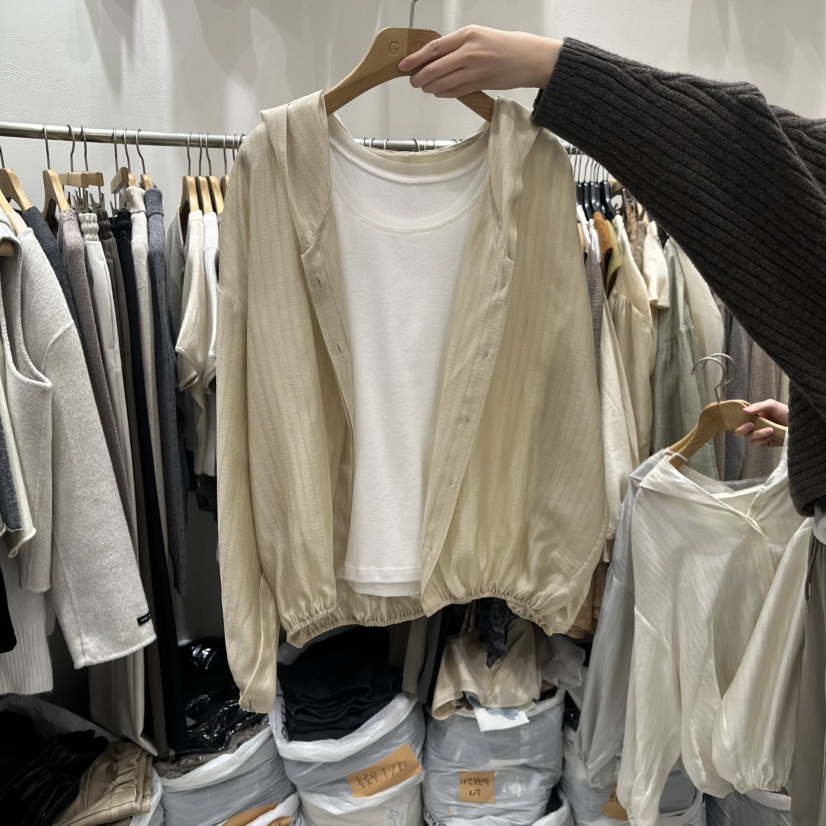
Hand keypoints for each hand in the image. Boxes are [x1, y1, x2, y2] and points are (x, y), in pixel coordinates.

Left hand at [398, 26, 562, 98]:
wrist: (527, 57)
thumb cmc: (503, 46)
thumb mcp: (478, 37)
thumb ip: (456, 46)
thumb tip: (432, 57)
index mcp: (467, 35)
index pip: (434, 48)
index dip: (415, 58)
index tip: (404, 65)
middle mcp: (470, 52)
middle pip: (435, 68)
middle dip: (420, 77)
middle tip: (414, 81)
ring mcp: (475, 69)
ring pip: (443, 83)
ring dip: (431, 88)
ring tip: (426, 87)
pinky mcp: (480, 84)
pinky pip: (456, 92)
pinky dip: (445, 93)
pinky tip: (440, 92)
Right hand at [735, 399, 788, 447]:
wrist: (799, 423)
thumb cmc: (785, 412)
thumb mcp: (771, 405)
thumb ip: (757, 406)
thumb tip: (744, 411)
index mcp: (753, 416)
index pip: (738, 420)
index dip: (735, 421)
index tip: (740, 419)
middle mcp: (754, 426)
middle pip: (739, 431)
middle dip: (742, 429)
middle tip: (751, 425)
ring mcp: (759, 435)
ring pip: (749, 437)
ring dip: (758, 434)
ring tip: (771, 430)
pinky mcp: (765, 443)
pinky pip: (756, 443)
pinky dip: (762, 440)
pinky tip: (772, 435)